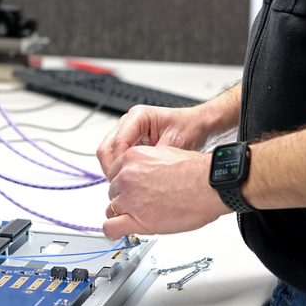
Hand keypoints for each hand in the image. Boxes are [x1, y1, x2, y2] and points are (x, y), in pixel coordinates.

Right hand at [96, 105, 217, 176]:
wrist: (199, 126)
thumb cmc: (190, 128)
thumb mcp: (174, 145)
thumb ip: (155, 159)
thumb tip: (141, 178)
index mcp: (137, 116)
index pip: (117, 143)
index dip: (119, 165)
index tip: (125, 181)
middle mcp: (129, 123)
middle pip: (106, 148)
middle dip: (112, 170)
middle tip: (121, 188)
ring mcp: (128, 132)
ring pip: (109, 154)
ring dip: (115, 171)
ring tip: (127, 188)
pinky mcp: (131, 142)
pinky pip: (118, 158)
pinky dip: (122, 171)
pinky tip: (132, 183)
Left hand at [102, 145, 229, 239]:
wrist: (209, 185)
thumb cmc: (196, 173)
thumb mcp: (164, 155)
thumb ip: (147, 165)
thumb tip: (146, 177)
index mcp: (133, 157)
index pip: (115, 174)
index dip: (124, 184)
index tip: (131, 191)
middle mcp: (127, 176)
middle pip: (113, 191)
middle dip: (126, 198)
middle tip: (142, 204)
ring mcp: (129, 197)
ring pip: (112, 209)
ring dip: (124, 214)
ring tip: (141, 217)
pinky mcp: (135, 218)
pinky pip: (111, 228)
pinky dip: (113, 231)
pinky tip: (119, 232)